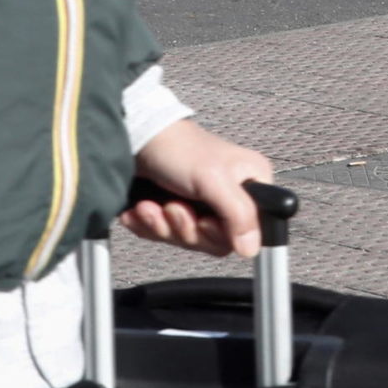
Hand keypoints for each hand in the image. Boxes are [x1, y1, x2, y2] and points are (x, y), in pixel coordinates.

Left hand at [121, 119, 275, 256]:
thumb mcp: (214, 180)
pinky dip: (149, 226)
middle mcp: (229, 197)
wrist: (136, 138)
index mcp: (250, 184)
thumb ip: (239, 214)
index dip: (221, 233)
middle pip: (215, 241)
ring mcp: (201, 206)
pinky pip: (166, 237)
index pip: (248, 231)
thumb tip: (252, 248)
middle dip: (186, 228)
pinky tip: (142, 210)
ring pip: (189, 241)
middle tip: (173, 207)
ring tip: (151, 205)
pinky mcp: (175, 213)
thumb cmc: (178, 148)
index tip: (203, 221)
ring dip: (163, 226)